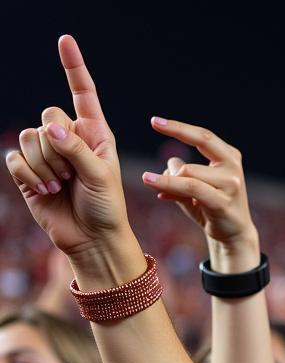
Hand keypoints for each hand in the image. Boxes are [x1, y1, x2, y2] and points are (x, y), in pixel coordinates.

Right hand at [5, 35, 130, 259]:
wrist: (92, 239)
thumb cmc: (106, 208)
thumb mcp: (101, 177)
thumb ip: (78, 150)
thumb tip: (50, 128)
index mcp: (95, 134)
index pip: (83, 93)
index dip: (73, 67)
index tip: (65, 40)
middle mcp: (70, 138)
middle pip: (48, 115)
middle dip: (59, 146)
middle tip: (73, 174)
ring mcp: (48, 153)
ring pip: (30, 136)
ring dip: (46, 165)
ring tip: (63, 186)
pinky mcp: (29, 171)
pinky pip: (16, 158)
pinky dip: (31, 176)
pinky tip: (47, 191)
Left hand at [142, 119, 258, 268]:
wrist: (233, 235)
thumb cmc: (212, 208)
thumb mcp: (195, 188)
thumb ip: (179, 176)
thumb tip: (161, 172)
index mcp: (229, 157)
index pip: (204, 136)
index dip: (180, 127)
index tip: (155, 121)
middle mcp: (233, 167)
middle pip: (200, 141)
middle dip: (176, 132)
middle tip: (153, 126)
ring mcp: (231, 184)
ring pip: (188, 171)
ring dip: (168, 178)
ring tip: (155, 185)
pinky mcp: (222, 202)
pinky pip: (191, 188)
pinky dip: (169, 186)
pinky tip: (154, 186)